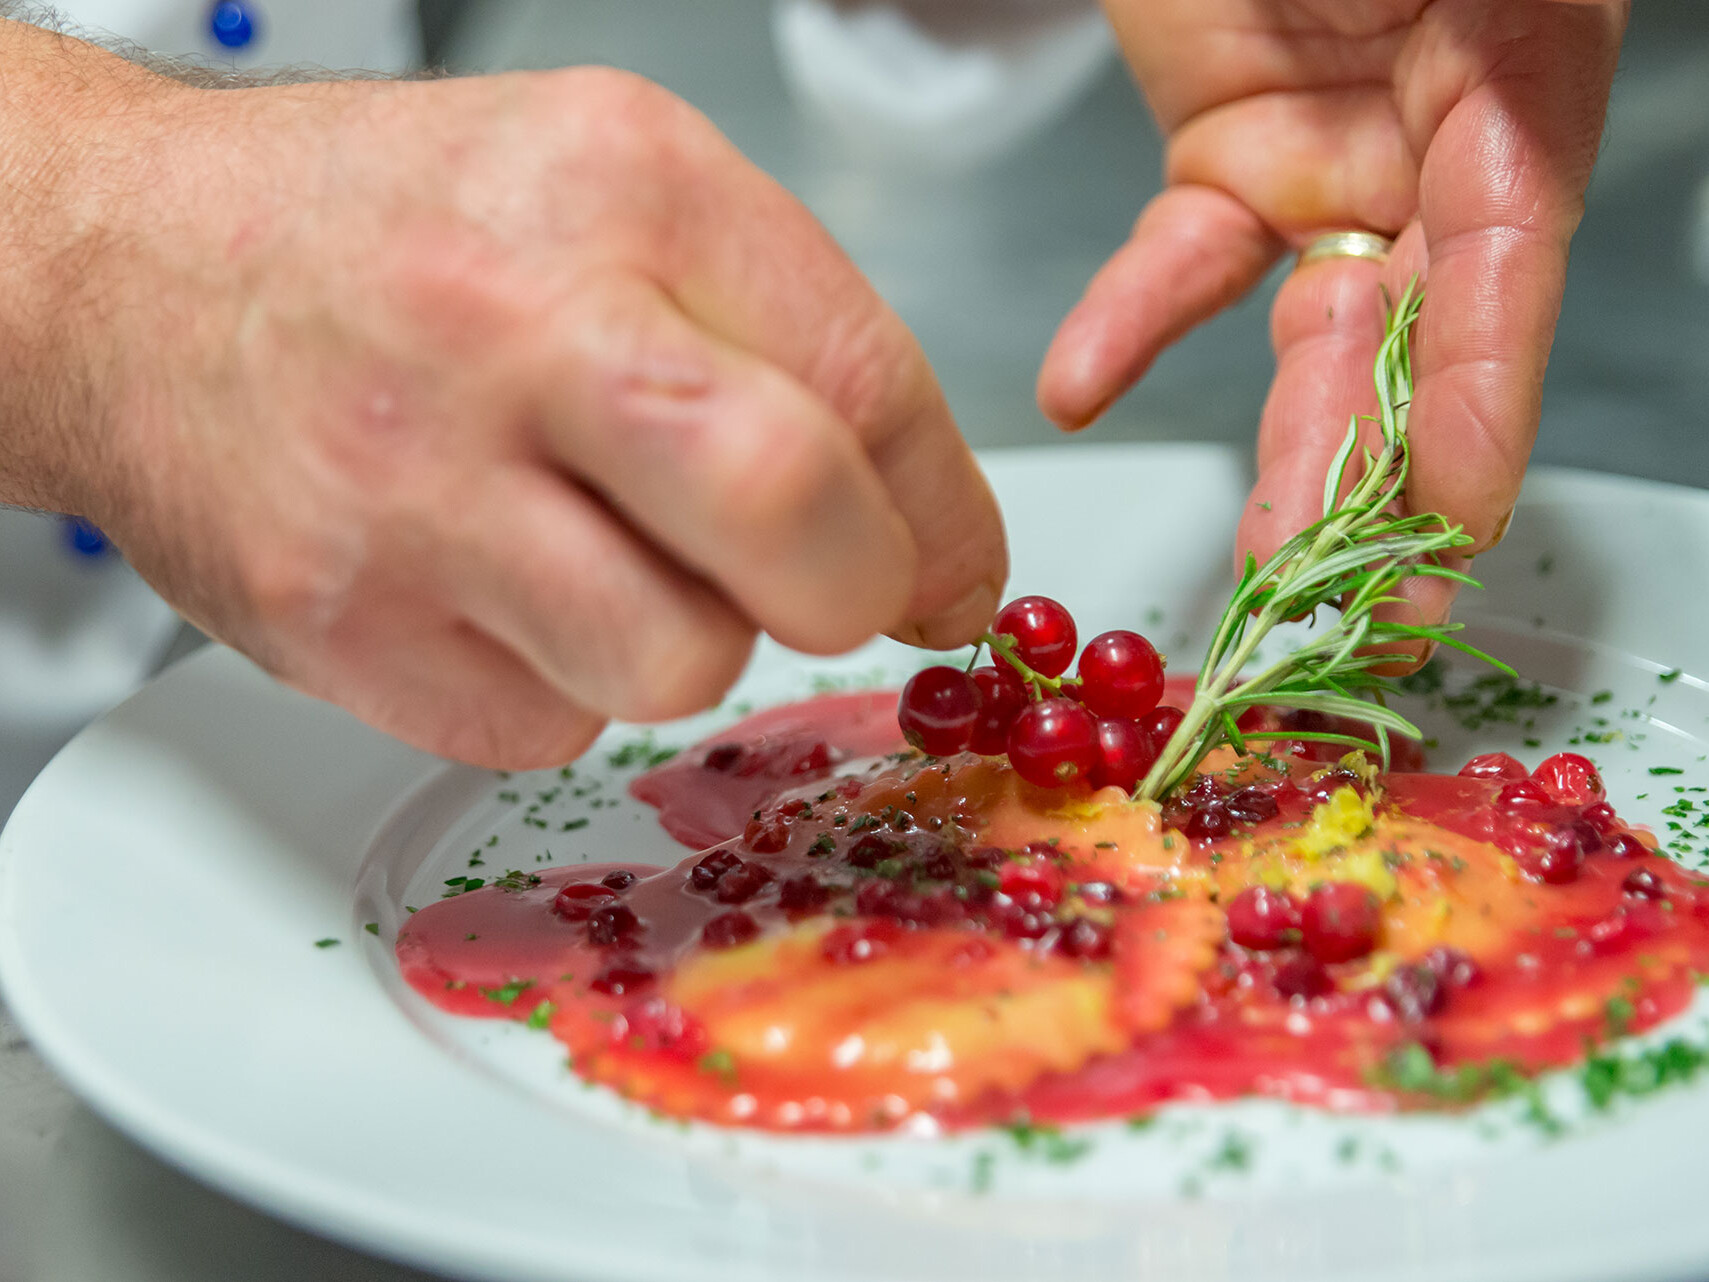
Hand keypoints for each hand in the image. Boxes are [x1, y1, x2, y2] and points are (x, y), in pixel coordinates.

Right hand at [6, 38, 1005, 766]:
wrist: (128, 274)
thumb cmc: (390, 236)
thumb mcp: (609, 190)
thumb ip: (785, 336)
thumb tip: (927, 535)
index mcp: (618, 187)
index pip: (866, 381)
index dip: (942, 508)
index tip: (952, 566)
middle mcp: (512, 329)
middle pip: (792, 527)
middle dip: (854, 589)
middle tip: (825, 582)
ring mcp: (414, 491)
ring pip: (681, 664)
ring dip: (688, 636)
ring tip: (604, 552)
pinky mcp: (346, 628)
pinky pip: (553, 725)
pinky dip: (561, 677)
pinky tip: (496, 584)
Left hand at [1038, 0, 1625, 633]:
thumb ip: (1495, 34)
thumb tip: (1494, 178)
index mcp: (1519, 88)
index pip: (1507, 265)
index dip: (1486, 394)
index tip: (1460, 513)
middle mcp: (1435, 151)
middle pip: (1414, 334)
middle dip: (1388, 471)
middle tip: (1362, 609)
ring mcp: (1327, 166)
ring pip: (1307, 332)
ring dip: (1282, 444)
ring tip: (1256, 556)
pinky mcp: (1225, 162)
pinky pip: (1178, 265)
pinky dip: (1130, 325)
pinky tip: (1082, 388)